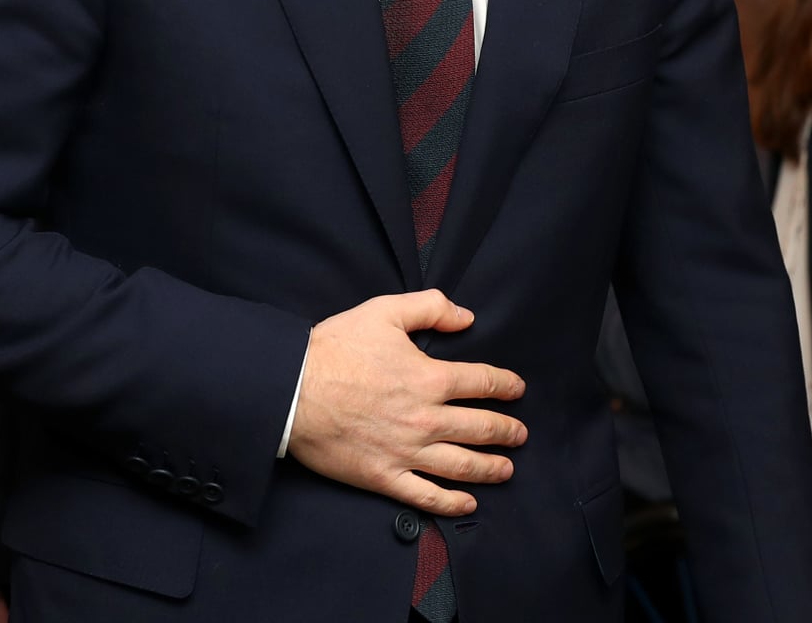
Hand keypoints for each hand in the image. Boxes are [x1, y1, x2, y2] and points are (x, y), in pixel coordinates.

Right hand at [287, 289, 526, 517]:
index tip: (517, 389)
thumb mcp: (384, 311)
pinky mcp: (384, 477)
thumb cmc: (334, 349)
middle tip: (520, 434)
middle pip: (481, 428)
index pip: (482, 382)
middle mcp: (426, 419)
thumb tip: (466, 317)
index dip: (505, 385)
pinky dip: (451, 502)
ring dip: (490, 468)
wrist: (291, 390)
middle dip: (507, 431)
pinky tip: (468, 503)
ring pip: (462, 465)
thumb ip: (430, 308)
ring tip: (507, 469)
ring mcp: (406, 452)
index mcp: (429, 378)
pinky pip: (426, 496)